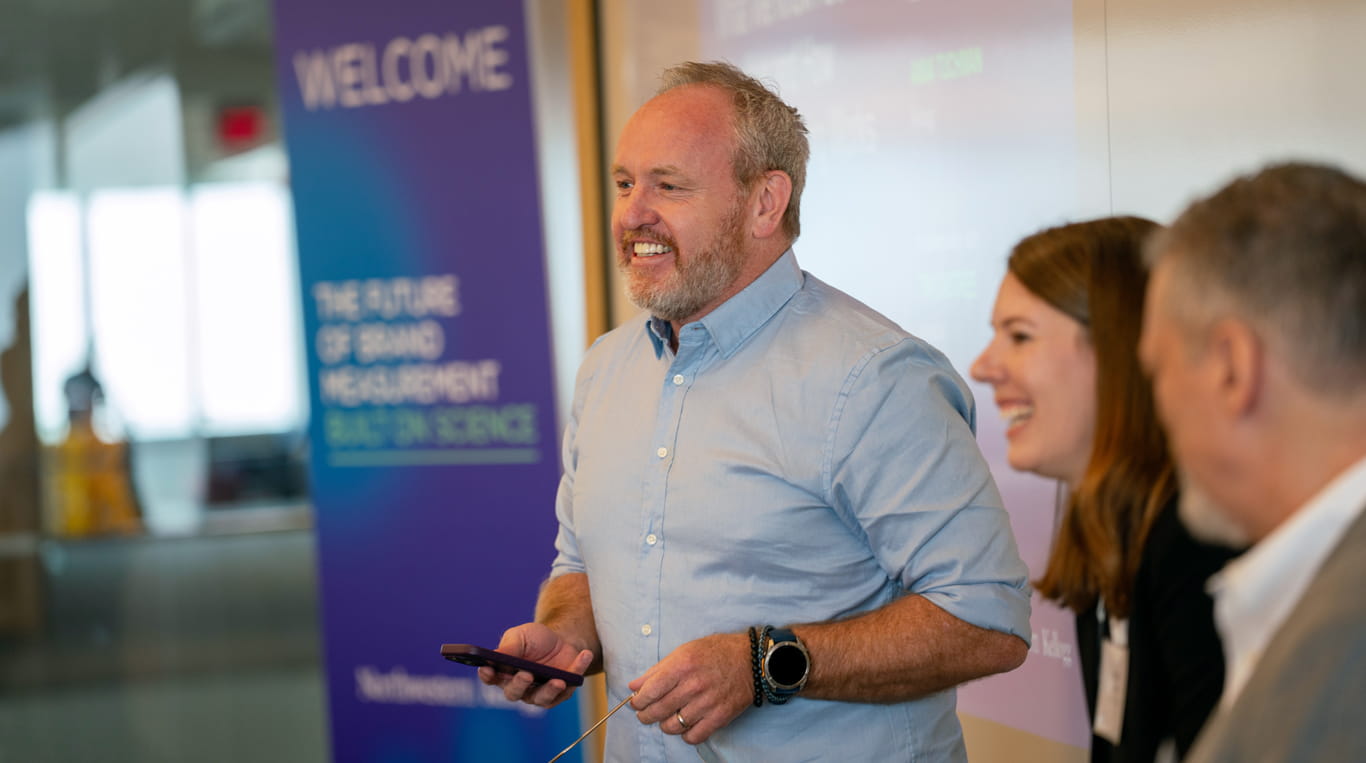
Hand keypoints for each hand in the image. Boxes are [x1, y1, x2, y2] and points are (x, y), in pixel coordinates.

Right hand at [477, 622, 593, 707]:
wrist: (562, 640)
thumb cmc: (536, 640)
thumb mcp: (522, 635)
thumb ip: (510, 645)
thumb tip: (497, 655)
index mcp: (504, 672)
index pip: (491, 678)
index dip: (488, 675)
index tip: (487, 669)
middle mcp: (520, 687)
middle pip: (514, 692)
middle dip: (519, 684)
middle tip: (526, 675)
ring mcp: (540, 693)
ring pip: (541, 699)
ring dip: (549, 690)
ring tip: (558, 680)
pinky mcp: (561, 693)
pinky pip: (568, 689)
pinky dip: (576, 671)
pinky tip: (584, 655)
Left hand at [628, 631, 752, 744]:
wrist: (752, 660)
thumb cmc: (717, 651)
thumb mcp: (685, 651)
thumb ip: (657, 669)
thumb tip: (634, 685)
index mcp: (682, 665)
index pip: (650, 691)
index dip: (638, 701)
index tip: (636, 703)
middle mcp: (693, 685)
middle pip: (658, 710)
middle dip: (645, 715)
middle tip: (645, 714)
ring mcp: (707, 703)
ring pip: (673, 726)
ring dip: (664, 725)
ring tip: (665, 719)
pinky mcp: (720, 717)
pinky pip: (694, 736)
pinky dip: (685, 735)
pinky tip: (685, 725)